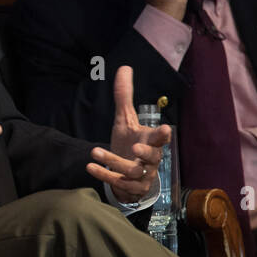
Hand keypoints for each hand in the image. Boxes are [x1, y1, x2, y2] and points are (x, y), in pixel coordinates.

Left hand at [87, 66, 169, 202]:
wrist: (127, 174)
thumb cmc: (129, 143)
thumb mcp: (125, 119)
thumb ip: (124, 96)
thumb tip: (124, 68)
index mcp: (151, 141)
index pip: (162, 138)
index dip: (163, 135)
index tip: (165, 129)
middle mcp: (151, 159)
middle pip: (154, 157)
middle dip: (145, 151)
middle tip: (135, 145)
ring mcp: (144, 176)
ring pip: (133, 171)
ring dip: (113, 161)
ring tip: (94, 151)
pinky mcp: (133, 188)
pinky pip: (120, 184)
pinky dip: (105, 175)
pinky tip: (90, 166)